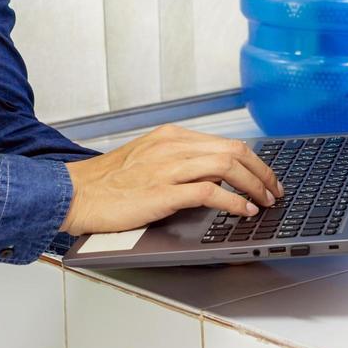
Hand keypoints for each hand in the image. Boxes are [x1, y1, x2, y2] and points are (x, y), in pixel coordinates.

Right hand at [60, 125, 282, 235]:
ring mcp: (167, 167)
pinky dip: (233, 201)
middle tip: (274, 190)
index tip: (266, 177)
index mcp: (172, 136)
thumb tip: (214, 174)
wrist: (73, 193)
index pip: (226, 143)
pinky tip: (242, 211)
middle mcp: (173, 146)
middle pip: (235, 151)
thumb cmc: (108, 183)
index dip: (253, 161)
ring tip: (265, 201)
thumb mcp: (147, 158)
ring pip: (227, 166)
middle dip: (262, 172)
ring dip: (254, 185)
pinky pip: (209, 191)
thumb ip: (178, 160)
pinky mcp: (162, 191)